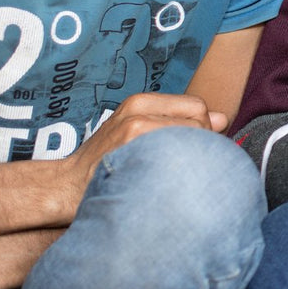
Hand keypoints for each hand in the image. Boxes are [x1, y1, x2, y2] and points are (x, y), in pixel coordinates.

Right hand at [64, 92, 221, 202]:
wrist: (64, 186)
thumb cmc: (104, 161)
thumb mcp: (137, 130)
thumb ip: (178, 121)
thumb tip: (223, 119)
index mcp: (140, 102)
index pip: (197, 107)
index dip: (203, 129)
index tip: (194, 149)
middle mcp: (138, 111)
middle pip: (199, 122)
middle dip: (202, 144)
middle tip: (184, 165)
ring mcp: (134, 131)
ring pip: (192, 140)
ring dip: (193, 159)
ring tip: (174, 174)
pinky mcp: (132, 152)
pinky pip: (176, 157)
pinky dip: (181, 171)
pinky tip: (168, 183)